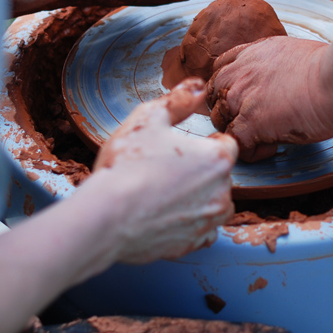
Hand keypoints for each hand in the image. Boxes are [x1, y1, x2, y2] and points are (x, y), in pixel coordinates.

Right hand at [94, 78, 237, 263]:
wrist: (105, 216)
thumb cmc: (127, 164)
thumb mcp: (150, 118)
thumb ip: (179, 100)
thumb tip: (199, 86)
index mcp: (217, 159)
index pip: (226, 145)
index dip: (205, 143)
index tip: (184, 147)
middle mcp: (221, 192)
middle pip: (220, 176)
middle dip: (200, 171)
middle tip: (166, 169)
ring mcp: (207, 222)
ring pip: (214, 205)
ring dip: (198, 199)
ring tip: (165, 192)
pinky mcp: (190, 245)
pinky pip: (200, 232)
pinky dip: (188, 224)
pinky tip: (164, 215)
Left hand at [207, 37, 332, 161]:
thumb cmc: (329, 67)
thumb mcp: (292, 52)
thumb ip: (275, 65)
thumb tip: (283, 80)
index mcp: (250, 54)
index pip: (221, 70)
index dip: (230, 87)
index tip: (246, 99)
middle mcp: (240, 73)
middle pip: (214, 95)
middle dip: (229, 110)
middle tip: (253, 121)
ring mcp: (241, 97)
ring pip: (220, 120)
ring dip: (237, 130)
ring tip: (264, 136)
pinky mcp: (250, 122)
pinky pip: (235, 142)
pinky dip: (250, 151)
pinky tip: (272, 147)